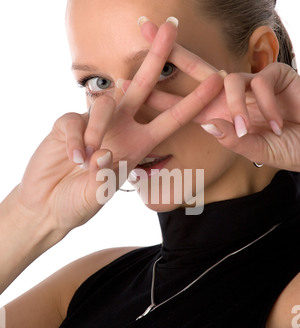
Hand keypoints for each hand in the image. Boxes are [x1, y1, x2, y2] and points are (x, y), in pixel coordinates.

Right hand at [16, 21, 223, 233]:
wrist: (46, 204)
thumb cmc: (77, 204)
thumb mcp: (98, 195)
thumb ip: (105, 176)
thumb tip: (106, 151)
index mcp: (138, 146)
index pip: (170, 119)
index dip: (193, 100)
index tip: (215, 80)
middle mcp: (119, 129)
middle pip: (141, 86)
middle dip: (156, 57)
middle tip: (171, 27)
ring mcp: (93, 123)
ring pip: (103, 103)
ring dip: (96, 130)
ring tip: (86, 162)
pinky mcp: (67, 123)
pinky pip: (75, 121)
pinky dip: (75, 141)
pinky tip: (73, 159)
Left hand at [140, 20, 299, 171]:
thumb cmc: (289, 148)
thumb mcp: (257, 150)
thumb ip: (234, 141)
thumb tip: (207, 124)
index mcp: (219, 117)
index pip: (182, 104)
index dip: (156, 94)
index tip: (126, 84)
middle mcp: (229, 98)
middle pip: (195, 69)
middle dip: (169, 50)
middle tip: (143, 27)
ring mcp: (250, 85)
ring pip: (226, 80)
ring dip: (235, 106)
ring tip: (248, 129)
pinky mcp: (273, 75)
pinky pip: (258, 84)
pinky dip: (265, 105)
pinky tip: (276, 123)